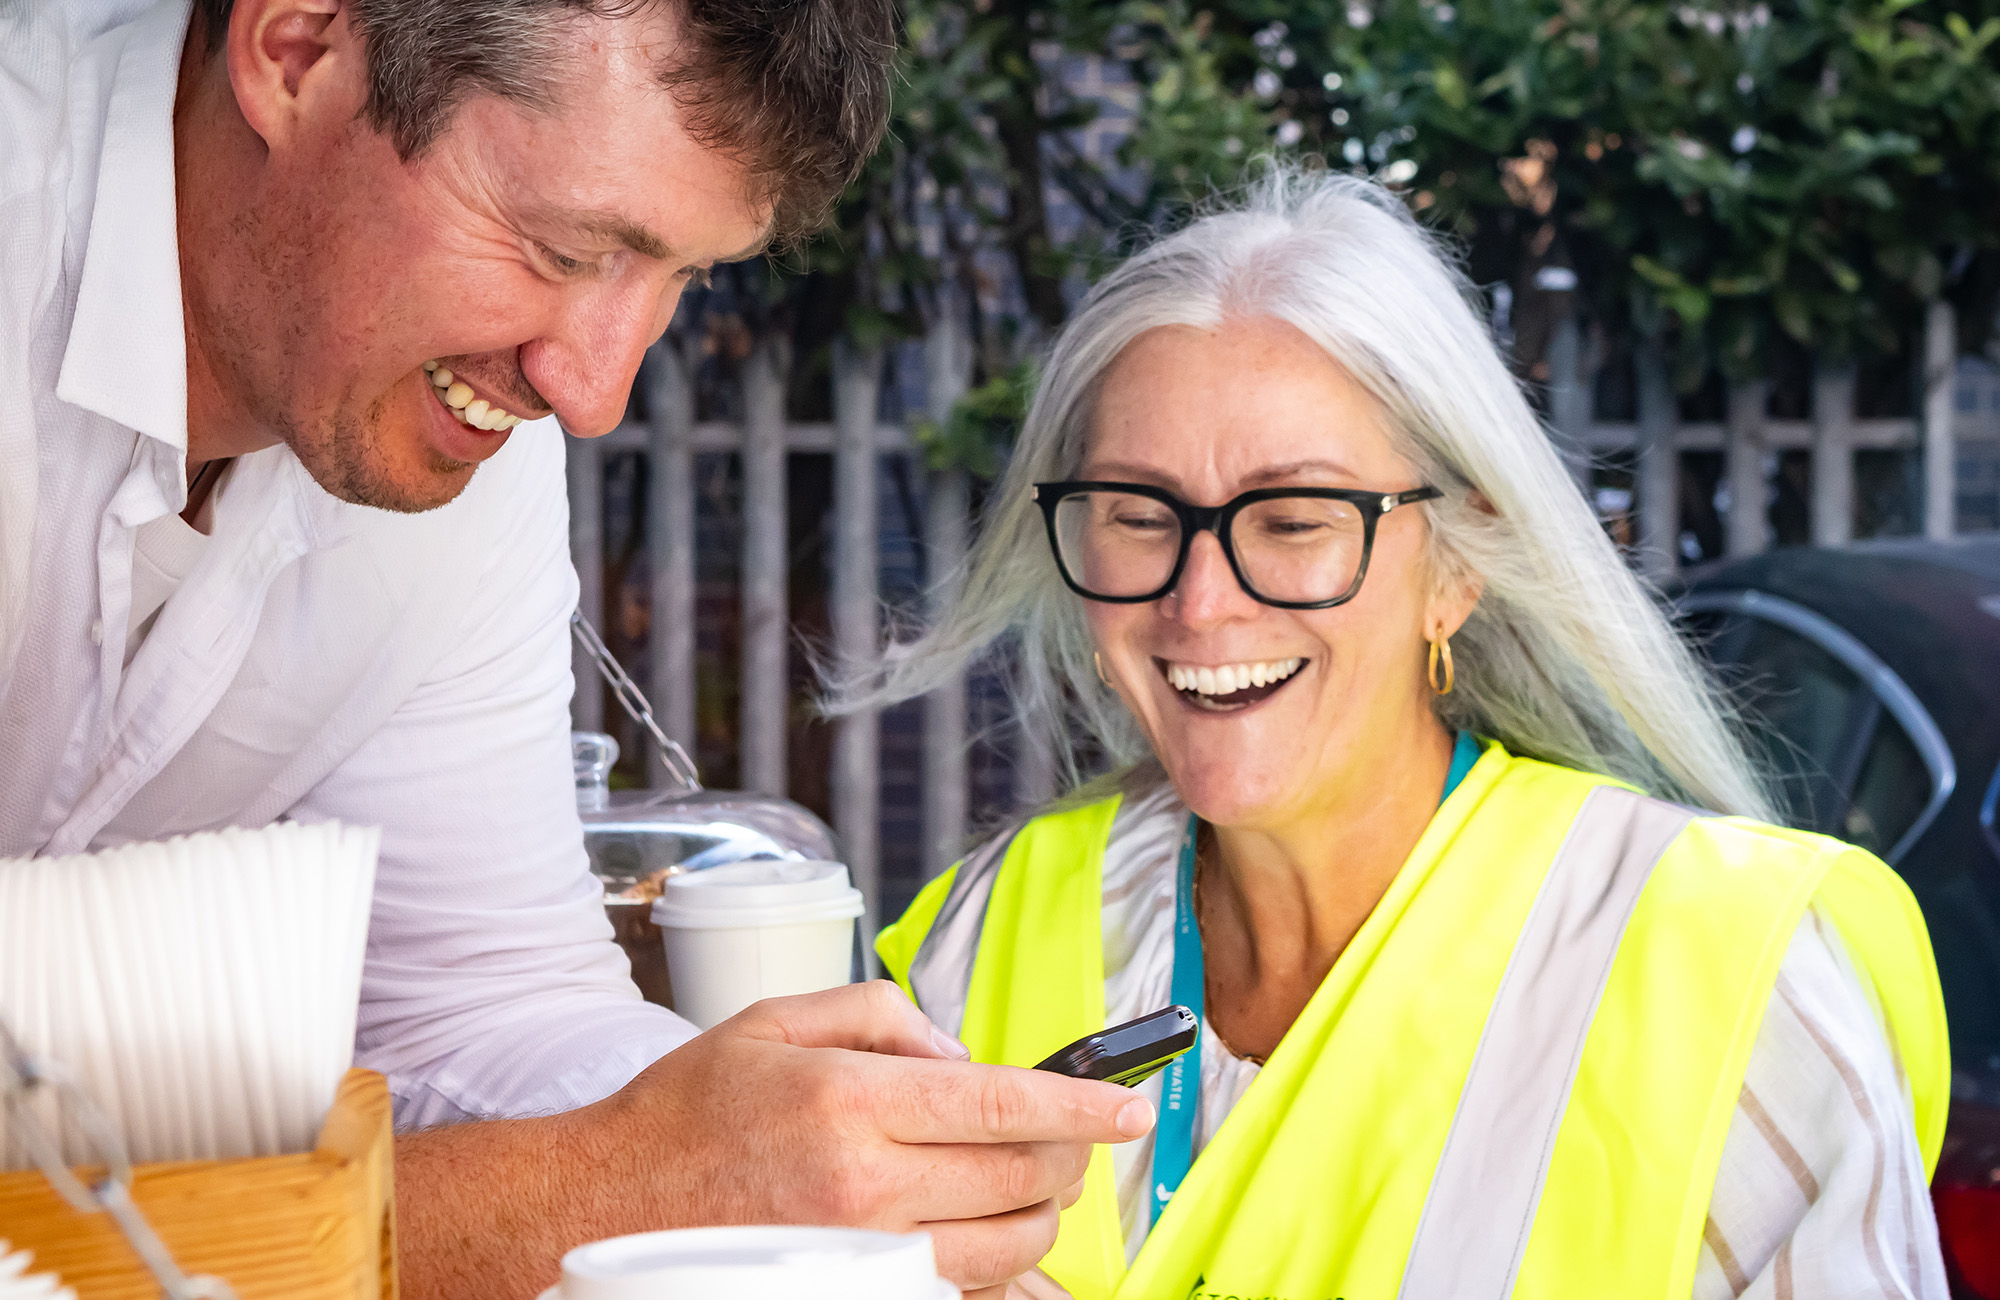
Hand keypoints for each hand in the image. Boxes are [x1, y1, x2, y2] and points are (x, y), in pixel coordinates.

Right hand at [573, 982, 1148, 1290]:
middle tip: (1072, 1131)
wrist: (604, 1209)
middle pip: (1021, 1179)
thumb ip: (882, 1017)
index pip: (1002, 1103)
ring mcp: (859, 1258)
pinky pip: (959, 1288)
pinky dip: (989, 1257)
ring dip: (1040, 1210)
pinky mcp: (852, 1298)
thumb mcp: (777, 1022)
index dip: (1082, 1104)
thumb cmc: (689, 1112)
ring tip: (1029, 1177)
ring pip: (1005, 1245)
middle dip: (1069, 1153)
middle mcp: (863, 1187)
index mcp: (849, 1102)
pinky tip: (975, 1222)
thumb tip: (963, 1056)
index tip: (1131, 1104)